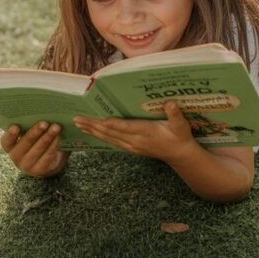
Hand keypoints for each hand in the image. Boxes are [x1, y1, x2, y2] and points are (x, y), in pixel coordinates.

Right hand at [0, 121, 67, 177]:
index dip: (10, 134)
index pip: (6, 141)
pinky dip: (54, 145)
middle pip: (26, 143)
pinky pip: (47, 156)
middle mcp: (16, 157)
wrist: (45, 162)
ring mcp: (28, 165)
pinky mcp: (40, 170)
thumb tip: (39, 110)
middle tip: (45, 122)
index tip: (16, 126)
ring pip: (38, 149)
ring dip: (48, 137)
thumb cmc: (35, 141)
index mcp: (10, 146)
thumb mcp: (29, 134)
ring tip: (56, 127)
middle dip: (36, 131)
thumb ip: (28, 125)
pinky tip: (58, 137)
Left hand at [73, 101, 194, 162]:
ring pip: (109, 138)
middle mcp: (135, 140)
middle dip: (93, 126)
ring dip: (93, 132)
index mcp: (146, 132)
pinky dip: (101, 137)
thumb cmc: (180, 137)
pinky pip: (112, 142)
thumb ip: (175, 114)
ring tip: (79, 125)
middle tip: (77, 119)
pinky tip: (92, 133)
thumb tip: (170, 103)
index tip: (96, 119)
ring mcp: (132, 146)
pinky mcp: (131, 148)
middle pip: (110, 133)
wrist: (180, 155)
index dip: (110, 123)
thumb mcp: (181, 125)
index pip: (124, 127)